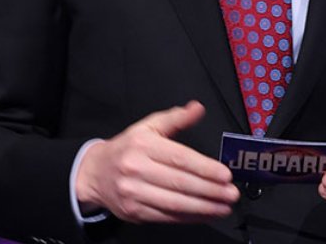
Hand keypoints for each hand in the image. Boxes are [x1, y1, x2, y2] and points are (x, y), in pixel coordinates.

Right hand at [74, 100, 238, 223]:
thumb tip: (197, 108)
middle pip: (180, 182)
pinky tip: (205, 213)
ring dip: (204, 207)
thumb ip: (175, 119)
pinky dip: (190, 217)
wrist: (94, 173)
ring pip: (175, 203)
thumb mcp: (147, 127)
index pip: (179, 158)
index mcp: (142, 144)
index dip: (205, 168)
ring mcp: (133, 192)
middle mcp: (135, 168)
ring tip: (224, 206)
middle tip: (232, 193)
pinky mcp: (134, 212)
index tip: (225, 174)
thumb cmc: (126, 149)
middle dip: (210, 190)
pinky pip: (167, 217)